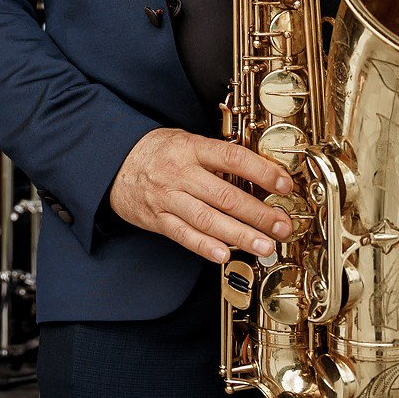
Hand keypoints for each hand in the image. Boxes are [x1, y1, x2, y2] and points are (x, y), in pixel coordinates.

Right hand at [107, 128, 294, 263]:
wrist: (115, 162)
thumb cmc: (159, 152)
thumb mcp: (187, 142)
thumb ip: (217, 157)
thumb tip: (260, 175)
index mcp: (191, 148)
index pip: (232, 157)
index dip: (261, 171)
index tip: (283, 184)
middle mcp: (180, 173)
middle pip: (224, 195)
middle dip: (258, 213)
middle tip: (282, 226)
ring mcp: (167, 197)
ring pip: (207, 219)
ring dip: (239, 235)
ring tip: (264, 246)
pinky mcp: (158, 219)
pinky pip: (183, 235)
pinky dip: (204, 247)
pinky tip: (224, 255)